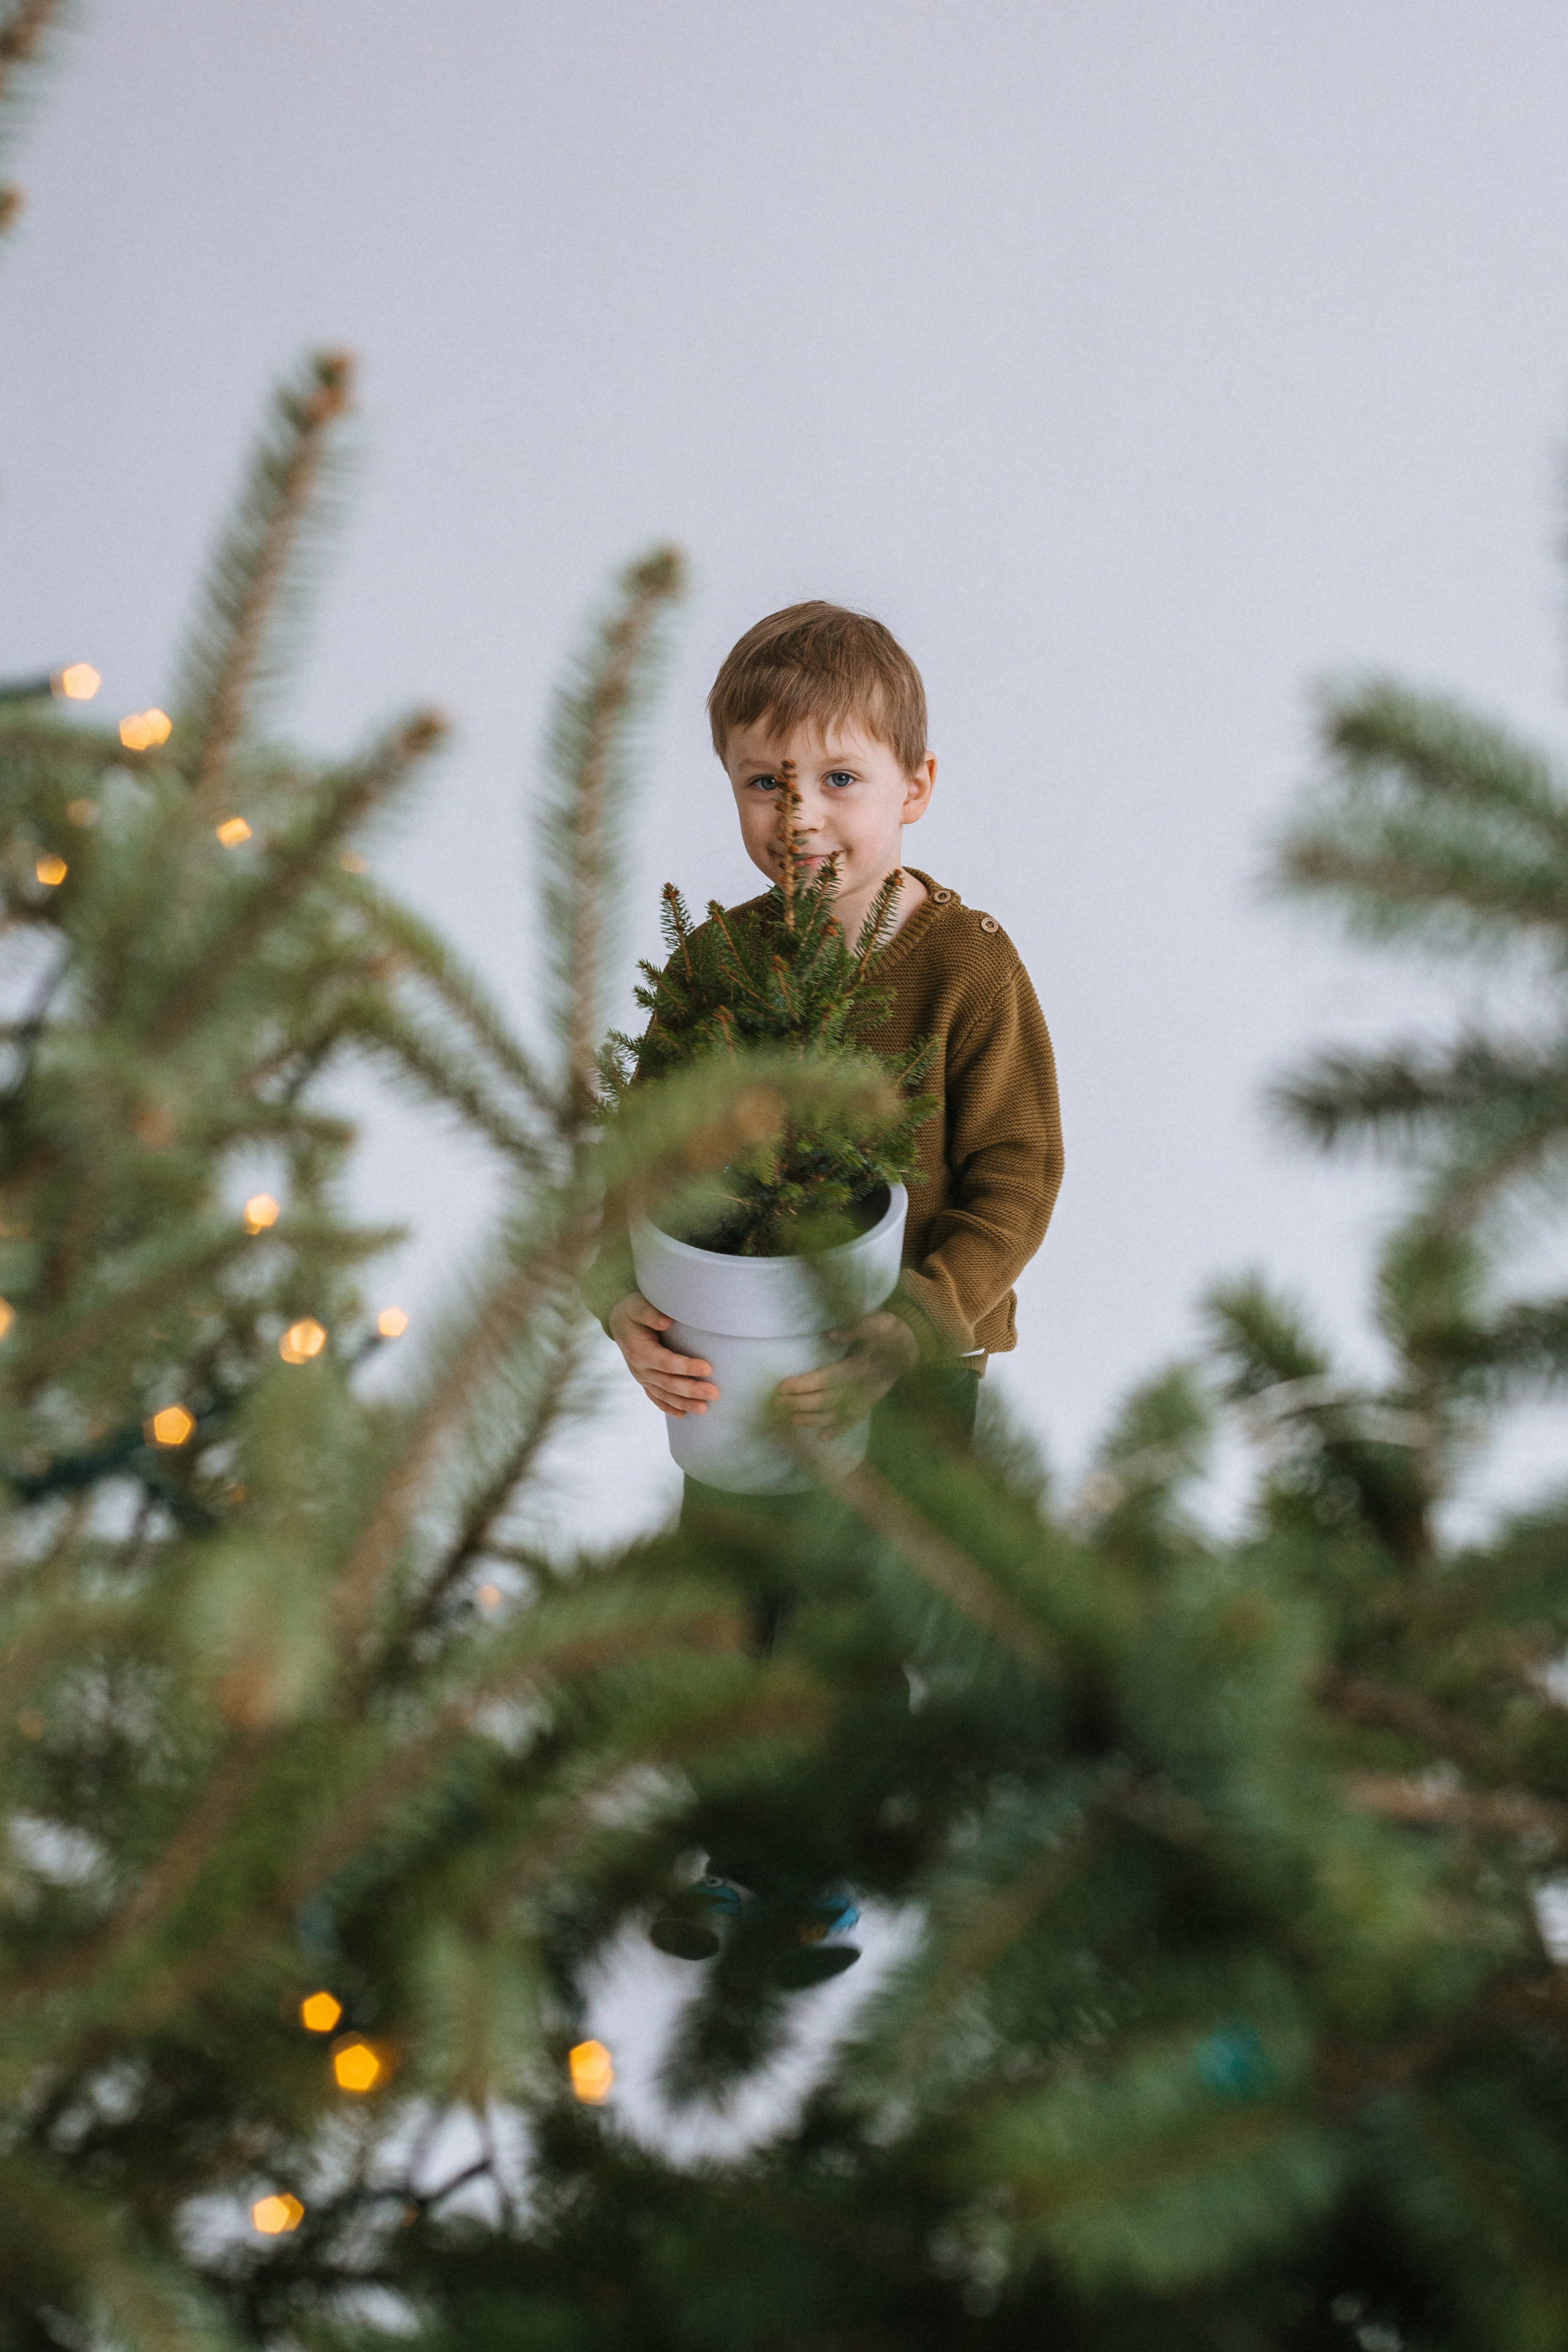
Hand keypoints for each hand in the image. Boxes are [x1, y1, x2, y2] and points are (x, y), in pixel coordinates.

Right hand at [608, 1292, 718, 1418]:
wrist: (618, 1322)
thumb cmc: (633, 1312)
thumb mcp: (638, 1306)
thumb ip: (650, 1313)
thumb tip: (666, 1322)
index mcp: (639, 1351)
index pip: (666, 1363)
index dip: (687, 1367)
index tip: (708, 1368)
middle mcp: (640, 1369)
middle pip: (668, 1383)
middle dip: (692, 1390)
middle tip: (714, 1393)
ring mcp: (642, 1378)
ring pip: (664, 1395)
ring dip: (684, 1403)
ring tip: (704, 1409)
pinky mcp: (645, 1381)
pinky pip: (656, 1398)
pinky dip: (669, 1407)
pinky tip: (683, 1415)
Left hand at [774, 1309, 918, 1434]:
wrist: (912, 1346)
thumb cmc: (890, 1332)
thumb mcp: (875, 1324)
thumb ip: (853, 1330)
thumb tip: (829, 1334)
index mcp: (857, 1367)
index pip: (825, 1379)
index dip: (802, 1384)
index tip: (782, 1387)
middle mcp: (860, 1387)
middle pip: (825, 1400)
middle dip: (800, 1403)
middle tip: (778, 1403)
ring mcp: (865, 1398)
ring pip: (836, 1415)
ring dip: (813, 1420)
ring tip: (793, 1420)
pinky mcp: (870, 1403)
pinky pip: (852, 1421)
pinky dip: (837, 1431)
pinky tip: (822, 1438)